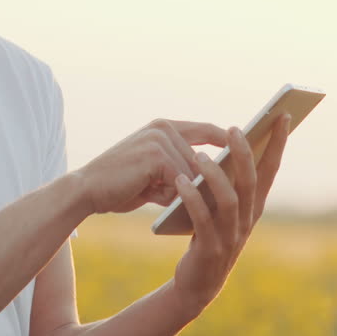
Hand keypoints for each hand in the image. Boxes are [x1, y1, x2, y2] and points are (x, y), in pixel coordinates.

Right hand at [76, 119, 230, 214]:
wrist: (86, 191)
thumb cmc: (120, 186)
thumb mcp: (155, 176)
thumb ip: (179, 172)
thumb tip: (209, 186)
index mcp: (164, 127)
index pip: (206, 130)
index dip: (227, 141)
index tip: (250, 151)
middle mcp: (164, 128)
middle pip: (204, 156)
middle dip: (213, 178)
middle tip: (231, 195)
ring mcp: (160, 139)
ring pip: (193, 171)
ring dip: (193, 192)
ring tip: (200, 207)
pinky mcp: (156, 155)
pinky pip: (182, 180)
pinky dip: (182, 197)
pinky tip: (178, 208)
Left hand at [170, 112, 290, 316]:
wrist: (197, 283)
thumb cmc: (209, 234)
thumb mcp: (223, 207)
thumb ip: (230, 181)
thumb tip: (232, 142)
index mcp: (254, 206)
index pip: (271, 169)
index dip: (278, 143)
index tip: (283, 115)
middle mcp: (248, 220)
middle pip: (252, 181)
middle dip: (245, 154)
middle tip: (235, 129)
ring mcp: (231, 236)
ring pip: (230, 201)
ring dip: (216, 176)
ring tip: (200, 156)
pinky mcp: (211, 249)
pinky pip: (203, 221)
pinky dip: (193, 199)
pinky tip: (180, 182)